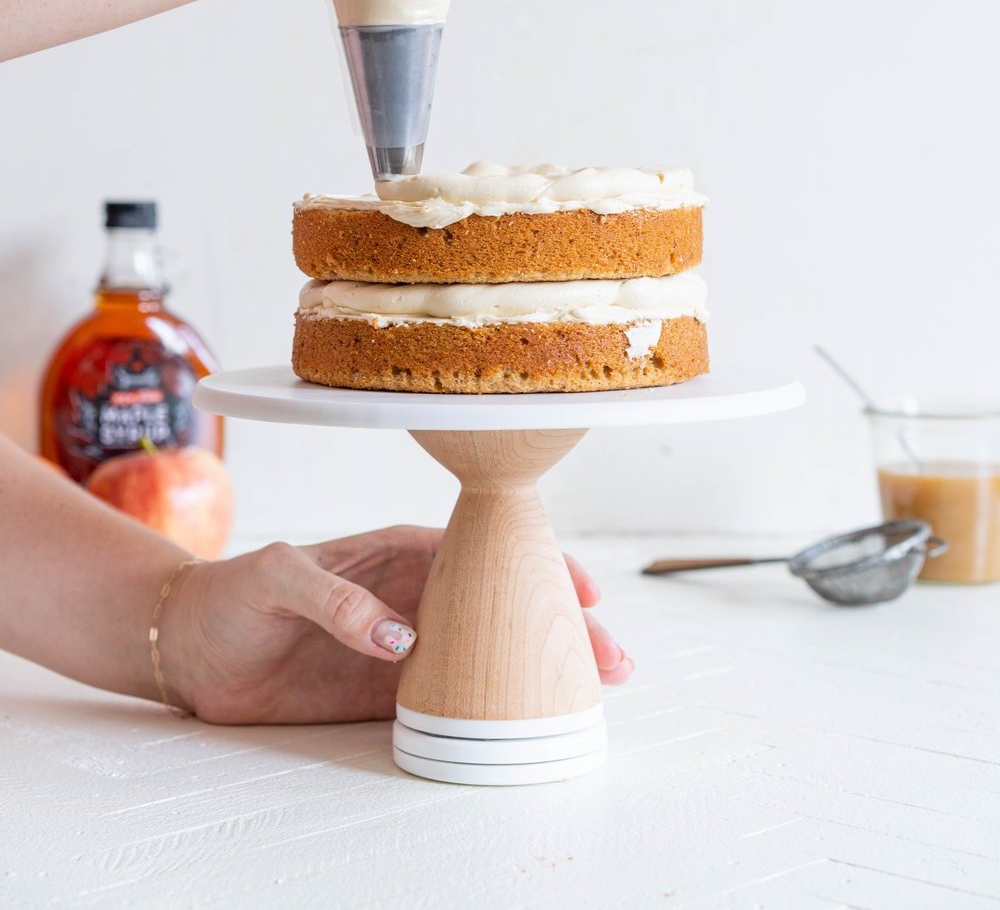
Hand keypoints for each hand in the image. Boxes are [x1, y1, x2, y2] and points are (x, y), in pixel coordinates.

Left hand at [160, 526, 633, 724]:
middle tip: (609, 656)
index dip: (537, 566)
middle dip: (558, 626)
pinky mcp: (385, 695)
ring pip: (488, 656)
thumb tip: (398, 637)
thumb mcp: (278, 574)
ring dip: (538, 670)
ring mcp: (404, 648)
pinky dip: (492, 709)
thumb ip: (336, 598)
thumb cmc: (234, 592)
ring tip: (592, 691)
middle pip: (502, 607)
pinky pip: (450, 701)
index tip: (580, 589)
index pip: (484, 552)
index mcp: (399, 552)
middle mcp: (413, 598)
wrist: (190, 647)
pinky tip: (527, 721)